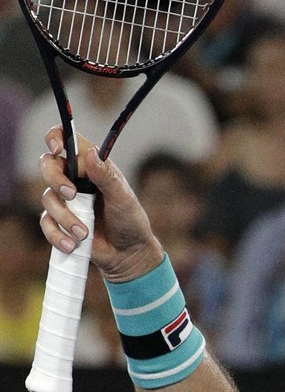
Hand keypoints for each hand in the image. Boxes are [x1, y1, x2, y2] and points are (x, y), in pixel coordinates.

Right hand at [38, 127, 164, 282]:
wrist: (128, 254)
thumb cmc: (131, 222)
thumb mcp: (123, 199)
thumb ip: (107, 177)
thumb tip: (91, 153)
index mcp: (93, 167)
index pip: (68, 141)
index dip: (56, 137)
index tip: (57, 148)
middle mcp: (76, 179)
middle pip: (48, 165)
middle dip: (55, 179)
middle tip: (71, 194)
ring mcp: (66, 200)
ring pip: (48, 198)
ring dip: (65, 217)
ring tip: (84, 234)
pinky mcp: (59, 221)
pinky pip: (46, 223)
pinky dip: (57, 235)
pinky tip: (73, 245)